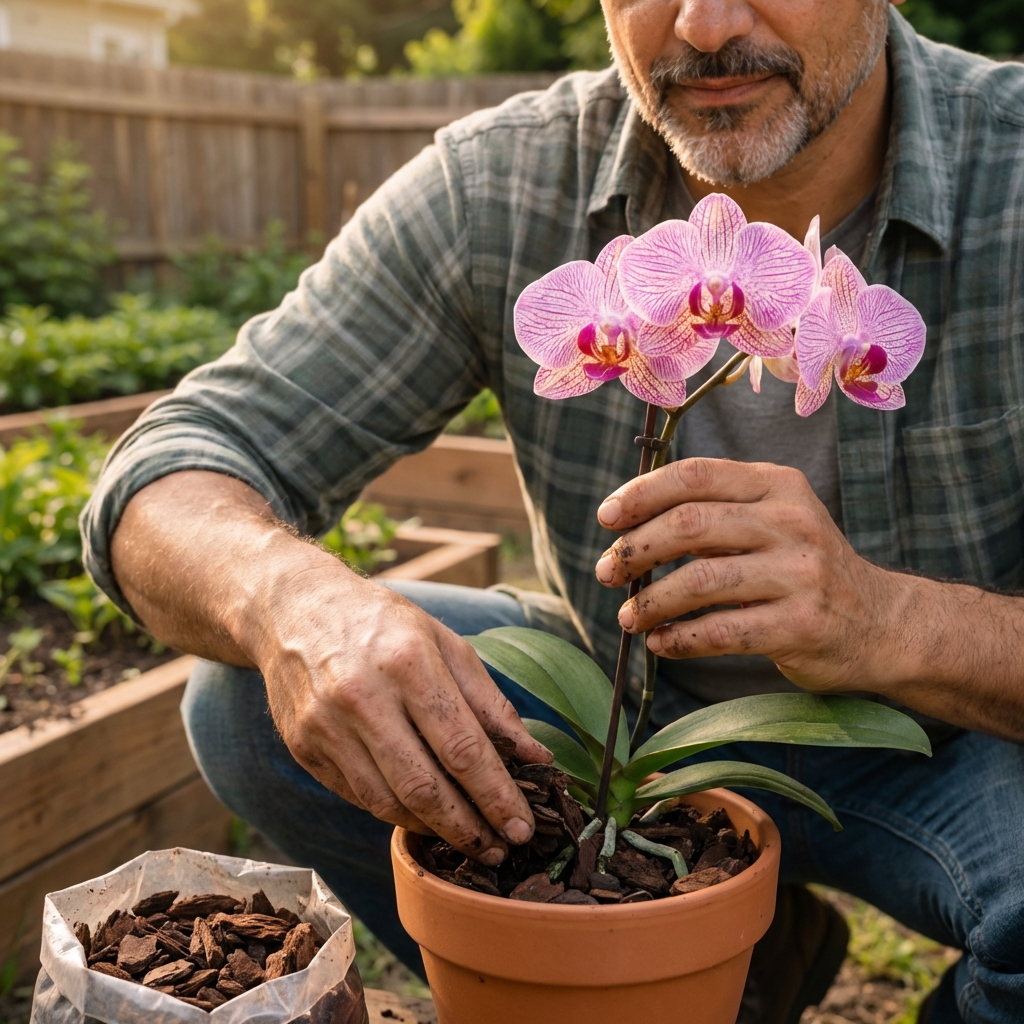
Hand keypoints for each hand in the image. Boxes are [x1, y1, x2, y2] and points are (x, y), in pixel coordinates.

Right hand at [248, 566, 551, 865]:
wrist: (293, 607)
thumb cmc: (383, 623)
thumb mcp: (445, 642)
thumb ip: (491, 703)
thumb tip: (536, 757)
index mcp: (408, 663)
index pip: (462, 747)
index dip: (497, 795)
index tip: (523, 827)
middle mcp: (362, 697)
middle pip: (424, 787)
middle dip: (469, 829)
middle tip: (501, 850)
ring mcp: (325, 727)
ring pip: (387, 803)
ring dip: (433, 830)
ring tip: (468, 840)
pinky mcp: (303, 748)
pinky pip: (357, 797)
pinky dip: (395, 812)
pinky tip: (422, 815)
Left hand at [593, 457, 911, 692]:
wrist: (883, 623)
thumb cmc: (805, 567)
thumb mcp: (774, 520)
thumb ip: (715, 512)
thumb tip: (628, 525)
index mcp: (778, 485)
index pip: (696, 475)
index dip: (642, 494)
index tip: (607, 518)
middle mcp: (791, 522)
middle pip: (689, 525)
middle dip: (635, 549)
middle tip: (606, 572)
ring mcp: (799, 574)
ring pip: (699, 581)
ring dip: (650, 601)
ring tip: (627, 617)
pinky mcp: (800, 625)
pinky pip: (720, 631)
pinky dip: (679, 639)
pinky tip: (660, 643)